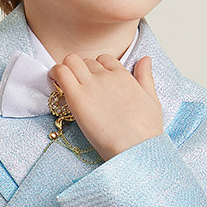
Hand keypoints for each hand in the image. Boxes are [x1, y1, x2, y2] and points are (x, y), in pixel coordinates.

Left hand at [48, 54, 163, 160]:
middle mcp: (106, 76)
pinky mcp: (77, 97)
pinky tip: (54, 83)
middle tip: (75, 85)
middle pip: (85, 61)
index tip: (91, 80)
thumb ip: (145, 76)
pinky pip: (60, 72)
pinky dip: (54, 73)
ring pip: (71, 61)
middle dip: (79, 70)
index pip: (103, 59)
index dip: (96, 68)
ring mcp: (91, 84)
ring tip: (62, 84)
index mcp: (123, 75)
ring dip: (66, 69)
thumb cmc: (145, 131)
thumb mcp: (152, 99)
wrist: (136, 147)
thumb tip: (145, 59)